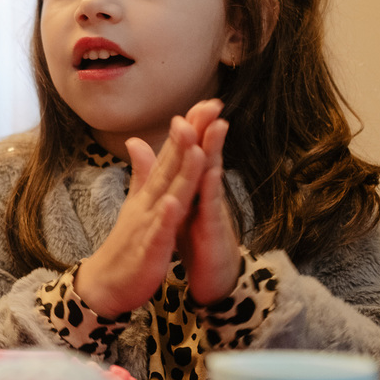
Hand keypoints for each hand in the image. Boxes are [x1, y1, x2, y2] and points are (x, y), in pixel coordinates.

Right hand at [75, 114, 206, 314]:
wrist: (106, 283)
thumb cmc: (126, 244)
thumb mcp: (137, 203)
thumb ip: (142, 173)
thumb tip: (137, 140)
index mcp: (151, 193)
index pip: (171, 155)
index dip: (188, 130)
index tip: (206, 103)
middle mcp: (149, 202)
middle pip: (172, 166)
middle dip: (190, 137)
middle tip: (208, 108)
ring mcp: (147, 225)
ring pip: (168, 194)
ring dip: (181, 171)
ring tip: (196, 146)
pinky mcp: (147, 250)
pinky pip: (158, 233)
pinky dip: (165, 218)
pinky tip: (174, 204)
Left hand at [177, 100, 240, 303]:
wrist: (212, 277)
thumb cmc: (197, 239)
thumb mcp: (181, 206)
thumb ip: (171, 181)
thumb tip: (164, 158)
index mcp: (195, 186)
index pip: (195, 152)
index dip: (195, 128)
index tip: (195, 102)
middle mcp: (207, 194)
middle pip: (208, 156)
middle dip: (208, 130)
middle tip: (211, 101)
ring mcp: (213, 211)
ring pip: (213, 177)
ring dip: (214, 152)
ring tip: (216, 127)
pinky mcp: (214, 232)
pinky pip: (212, 210)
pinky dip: (210, 194)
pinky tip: (210, 176)